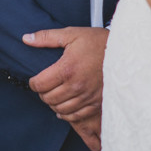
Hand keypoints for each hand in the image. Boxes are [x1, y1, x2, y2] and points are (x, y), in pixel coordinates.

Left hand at [24, 26, 108, 150]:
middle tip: (44, 86)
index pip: (39, 84)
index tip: (35, 79)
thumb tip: (26, 38)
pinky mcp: (96, 104)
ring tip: (53, 95)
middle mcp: (76, 86)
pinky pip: (75, 116)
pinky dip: (66, 113)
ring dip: (53, 103)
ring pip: (60, 109)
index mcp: (67, 69)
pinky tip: (64, 107)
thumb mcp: (71, 34)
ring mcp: (87, 97)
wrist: (125, 53)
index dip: (33, 83)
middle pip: (48, 98)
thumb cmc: (98, 42)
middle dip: (42, 93)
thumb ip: (47, 38)